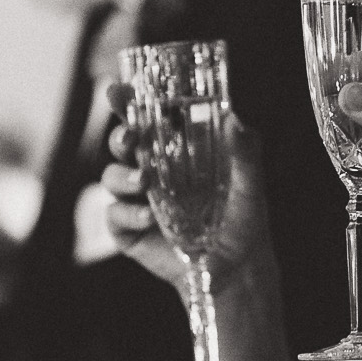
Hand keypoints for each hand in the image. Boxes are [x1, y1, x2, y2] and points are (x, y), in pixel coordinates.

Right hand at [103, 90, 280, 299]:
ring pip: (111, 177)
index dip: (129, 104)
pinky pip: (114, 215)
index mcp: (176, 152)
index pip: (147, 120)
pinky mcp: (129, 231)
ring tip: (144, 182)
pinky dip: (127, 213)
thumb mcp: (250, 183)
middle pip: (122, 144)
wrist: (237, 269)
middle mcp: (152, 171)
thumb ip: (246, 151)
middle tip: (130, 137)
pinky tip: (148, 218)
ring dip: (122, 175)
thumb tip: (233, 119)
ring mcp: (138, 201)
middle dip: (119, 136)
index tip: (119, 90)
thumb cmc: (244, 220)